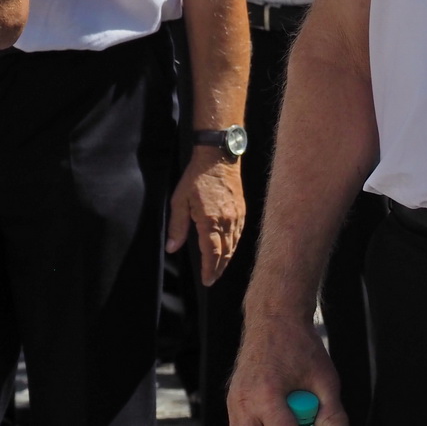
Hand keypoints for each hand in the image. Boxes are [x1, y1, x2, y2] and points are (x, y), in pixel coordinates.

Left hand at [167, 147, 244, 284]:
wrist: (219, 157)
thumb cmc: (196, 178)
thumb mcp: (180, 200)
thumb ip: (177, 226)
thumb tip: (172, 248)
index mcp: (210, 220)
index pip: (212, 252)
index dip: (210, 269)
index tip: (207, 280)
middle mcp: (227, 220)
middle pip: (225, 251)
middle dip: (219, 268)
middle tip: (212, 279)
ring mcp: (237, 215)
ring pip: (234, 243)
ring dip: (227, 258)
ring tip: (219, 268)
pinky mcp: (241, 209)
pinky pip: (239, 232)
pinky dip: (234, 244)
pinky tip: (229, 248)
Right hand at [228, 314, 348, 425]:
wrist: (276, 320)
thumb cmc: (299, 345)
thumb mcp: (325, 379)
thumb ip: (331, 413)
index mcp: (267, 395)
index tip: (312, 423)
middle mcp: (244, 402)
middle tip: (299, 418)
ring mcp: (234, 404)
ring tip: (289, 412)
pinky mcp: (231, 403)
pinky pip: (244, 425)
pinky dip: (262, 423)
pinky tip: (278, 411)